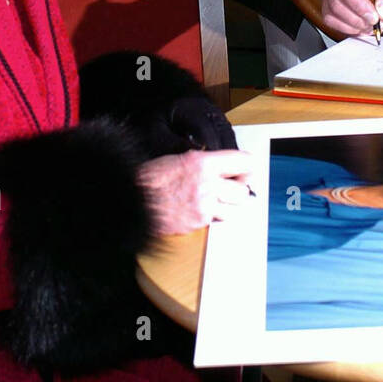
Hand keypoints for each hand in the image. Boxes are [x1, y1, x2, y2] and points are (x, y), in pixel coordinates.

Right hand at [137, 149, 253, 236]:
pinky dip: (216, 216)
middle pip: (243, 189)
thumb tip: (224, 166)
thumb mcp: (180, 158)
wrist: (134, 198)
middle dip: (240, 188)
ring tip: (218, 199)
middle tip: (234, 187)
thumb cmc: (151, 178)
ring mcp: (204, 206)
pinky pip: (219, 220)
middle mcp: (208, 184)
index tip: (248, 170)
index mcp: (204, 163)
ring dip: (230, 205)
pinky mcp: (199, 223)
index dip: (248, 166)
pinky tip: (205, 209)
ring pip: (235, 208)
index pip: (244, 162)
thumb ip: (205, 162)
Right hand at [322, 0, 382, 36]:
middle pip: (337, 3)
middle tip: (376, 22)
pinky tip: (362, 26)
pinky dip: (348, 28)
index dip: (359, 5)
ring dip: (354, 26)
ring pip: (332, 14)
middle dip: (358, 19)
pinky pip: (332, 21)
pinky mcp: (331, 3)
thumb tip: (382, 9)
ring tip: (371, 25)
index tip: (375, 16)